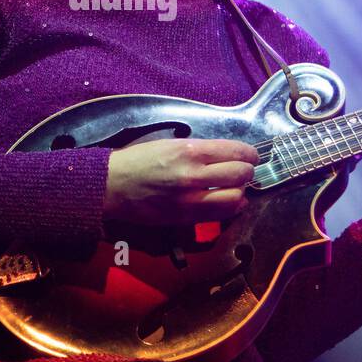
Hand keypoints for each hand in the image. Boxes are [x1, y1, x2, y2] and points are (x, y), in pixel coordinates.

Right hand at [103, 138, 258, 225]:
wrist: (112, 185)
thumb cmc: (138, 160)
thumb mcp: (170, 143)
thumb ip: (200, 150)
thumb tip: (227, 155)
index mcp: (189, 151)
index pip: (236, 152)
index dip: (249, 154)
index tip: (250, 155)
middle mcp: (193, 175)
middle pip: (240, 174)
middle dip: (247, 171)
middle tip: (243, 170)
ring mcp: (190, 199)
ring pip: (235, 198)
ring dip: (240, 192)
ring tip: (235, 188)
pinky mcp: (185, 218)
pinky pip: (219, 215)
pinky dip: (231, 208)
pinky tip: (228, 202)